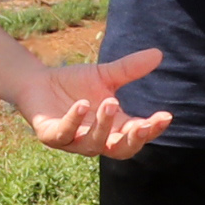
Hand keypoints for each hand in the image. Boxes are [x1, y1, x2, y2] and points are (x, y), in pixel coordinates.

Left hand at [14, 46, 173, 158]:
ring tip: (110, 102)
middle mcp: (96, 140)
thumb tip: (158, 54)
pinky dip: (74, 120)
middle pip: (120, 150)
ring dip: (103, 125)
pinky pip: (64, 134)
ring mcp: (73, 141)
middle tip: (143, 125)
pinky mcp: (51, 136)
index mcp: (113, 128)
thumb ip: (129, 69)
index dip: (152, 129)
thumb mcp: (104, 75)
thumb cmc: (74, 84)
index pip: (137, 134)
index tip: (166, 116)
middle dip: (133, 139)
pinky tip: (82, 104)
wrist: (37, 83)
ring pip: (93, 144)